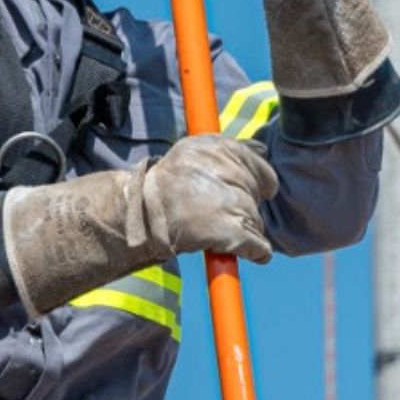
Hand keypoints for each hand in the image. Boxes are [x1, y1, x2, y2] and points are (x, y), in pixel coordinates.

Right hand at [0, 134, 278, 315]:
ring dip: (243, 228)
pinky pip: (258, 245)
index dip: (253, 179)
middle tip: (216, 211)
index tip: (238, 188)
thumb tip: (263, 151)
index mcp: (217, 147)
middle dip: (244, 204)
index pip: (257, 162)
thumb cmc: (163, 186)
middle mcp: (226, 169)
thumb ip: (226, 150)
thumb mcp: (192, 151)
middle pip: (258, 193)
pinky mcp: (230, 231)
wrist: (137, 214)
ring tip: (214, 229)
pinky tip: (247, 252)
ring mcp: (230, 201)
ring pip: (256, 219)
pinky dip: (256, 252)